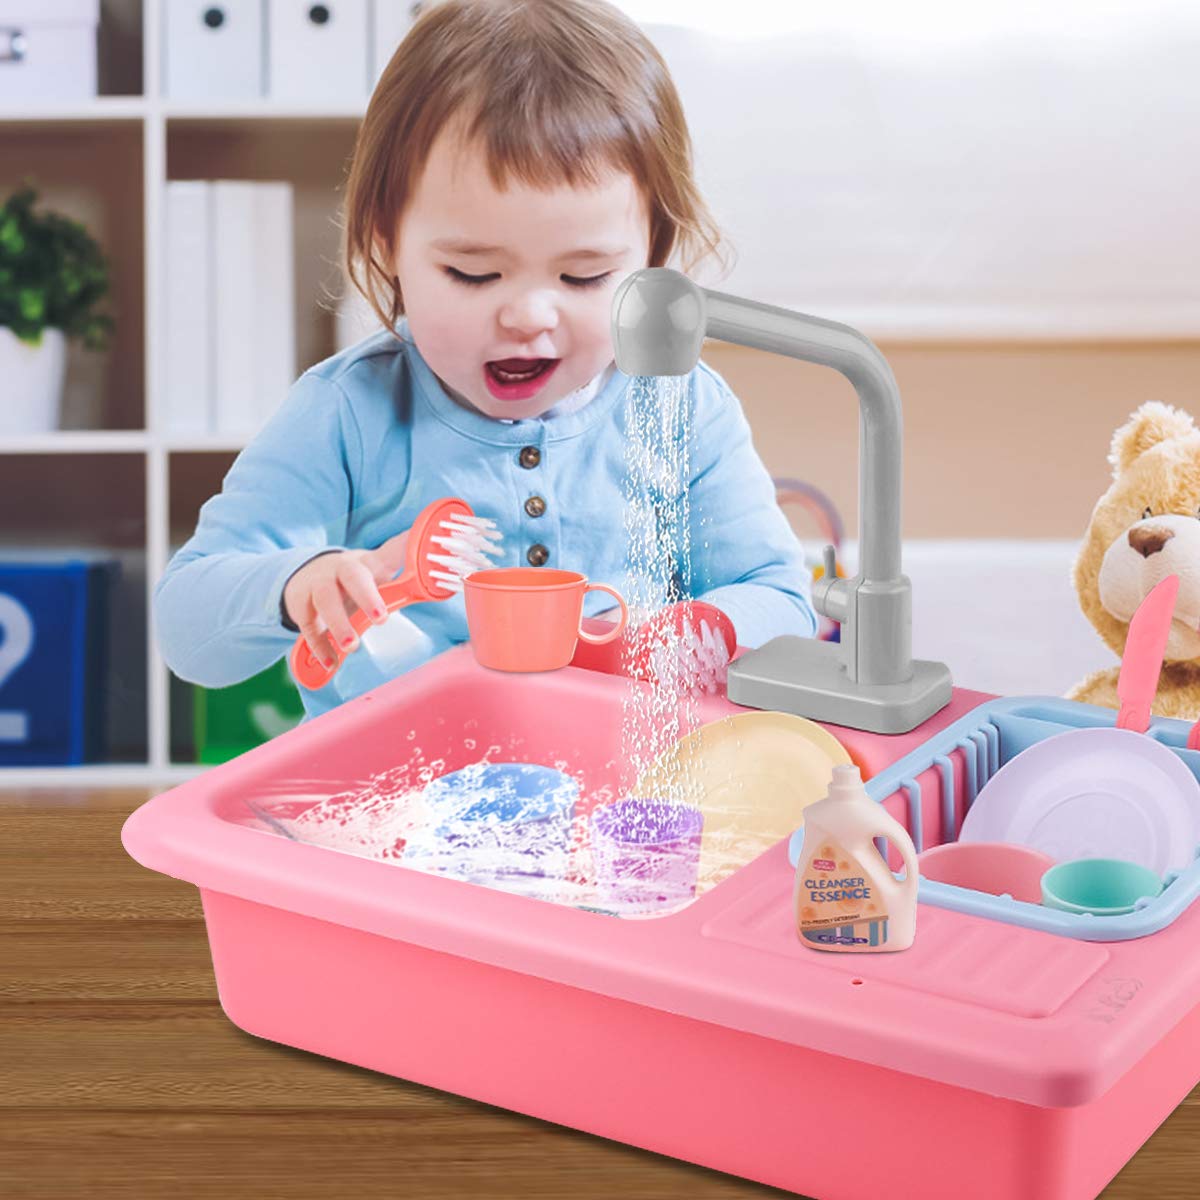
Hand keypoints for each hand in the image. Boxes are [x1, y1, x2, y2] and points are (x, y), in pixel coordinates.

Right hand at [283, 530, 409, 668]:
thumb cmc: (351, 578)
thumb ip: (399, 576)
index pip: (389, 553)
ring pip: (325, 599)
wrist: (305, 576)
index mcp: (366, 562)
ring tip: (352, 646)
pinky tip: (331, 663)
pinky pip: (308, 626)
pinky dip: (319, 646)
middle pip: (352, 576)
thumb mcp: (374, 572)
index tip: (419, 563)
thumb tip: (428, 575)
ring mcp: (318, 585)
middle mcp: (340, 569)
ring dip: (339, 624)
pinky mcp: (301, 606)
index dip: (404, 553)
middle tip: (381, 618)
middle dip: (366, 596)